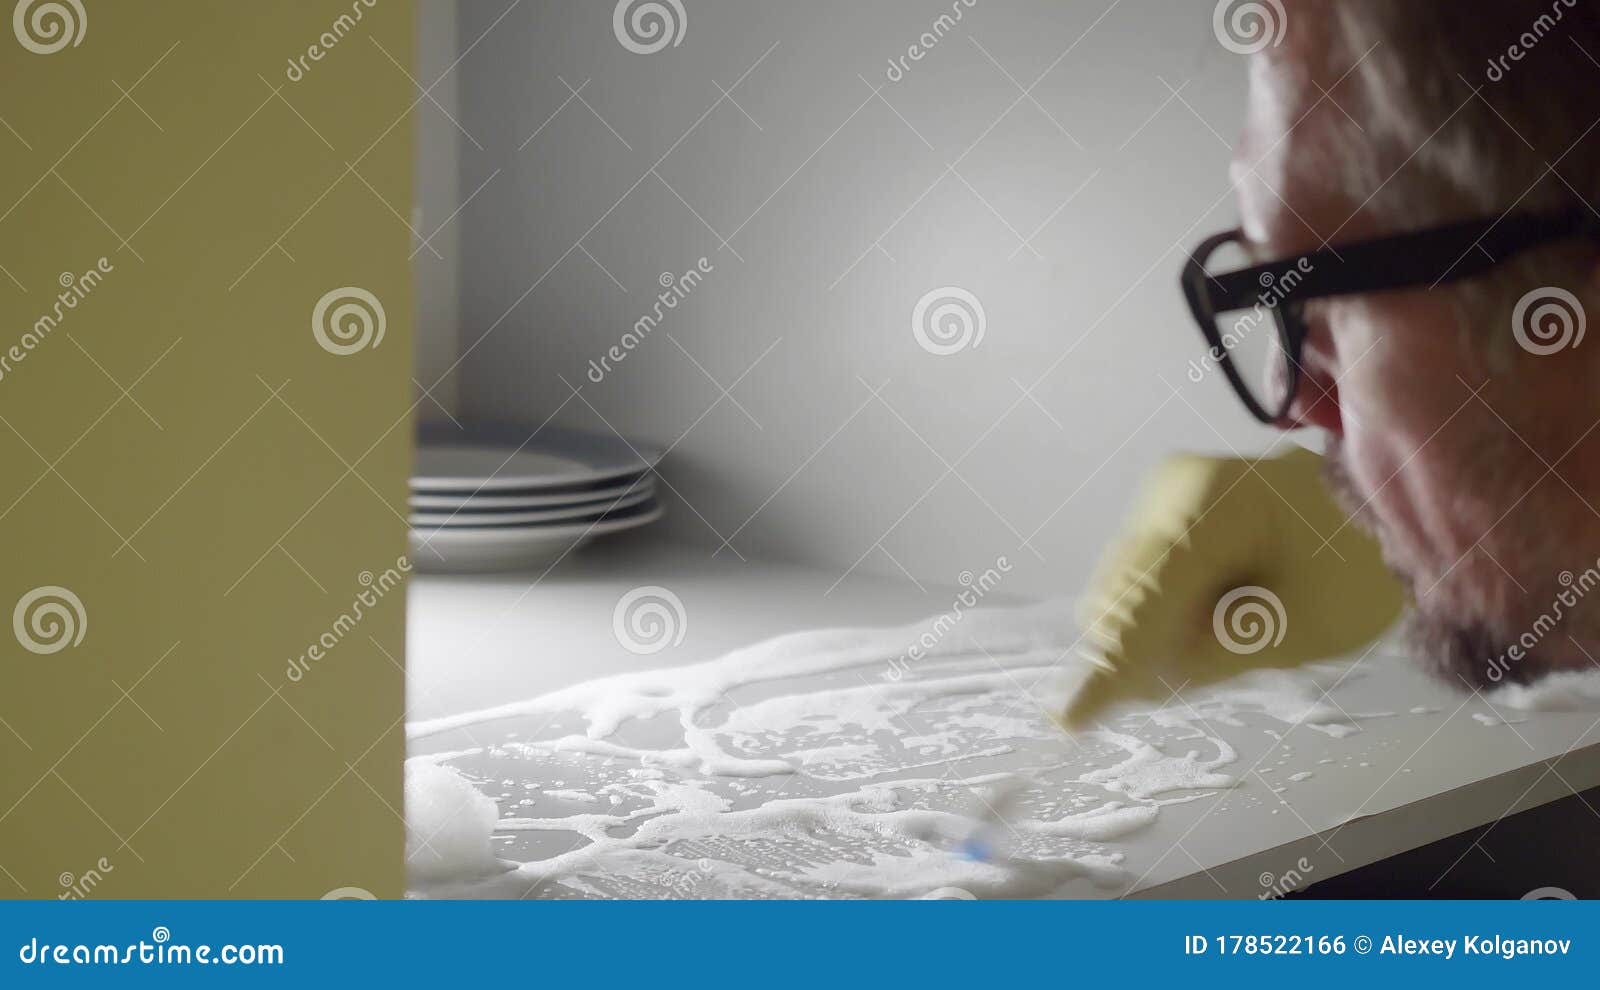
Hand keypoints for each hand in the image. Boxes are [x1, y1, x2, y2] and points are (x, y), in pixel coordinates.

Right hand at [1061, 447, 1403, 729]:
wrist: (1390, 496)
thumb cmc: (1363, 561)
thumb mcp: (1307, 627)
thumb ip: (1215, 655)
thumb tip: (1134, 678)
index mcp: (1209, 507)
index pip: (1143, 605)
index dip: (1112, 668)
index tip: (1068, 719)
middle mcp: (1170, 490)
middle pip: (1120, 600)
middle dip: (1150, 648)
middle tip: (1229, 654)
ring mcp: (1163, 495)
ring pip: (1126, 594)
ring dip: (1165, 629)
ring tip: (1243, 618)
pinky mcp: (1165, 508)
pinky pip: (1143, 580)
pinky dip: (1175, 609)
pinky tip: (1228, 600)